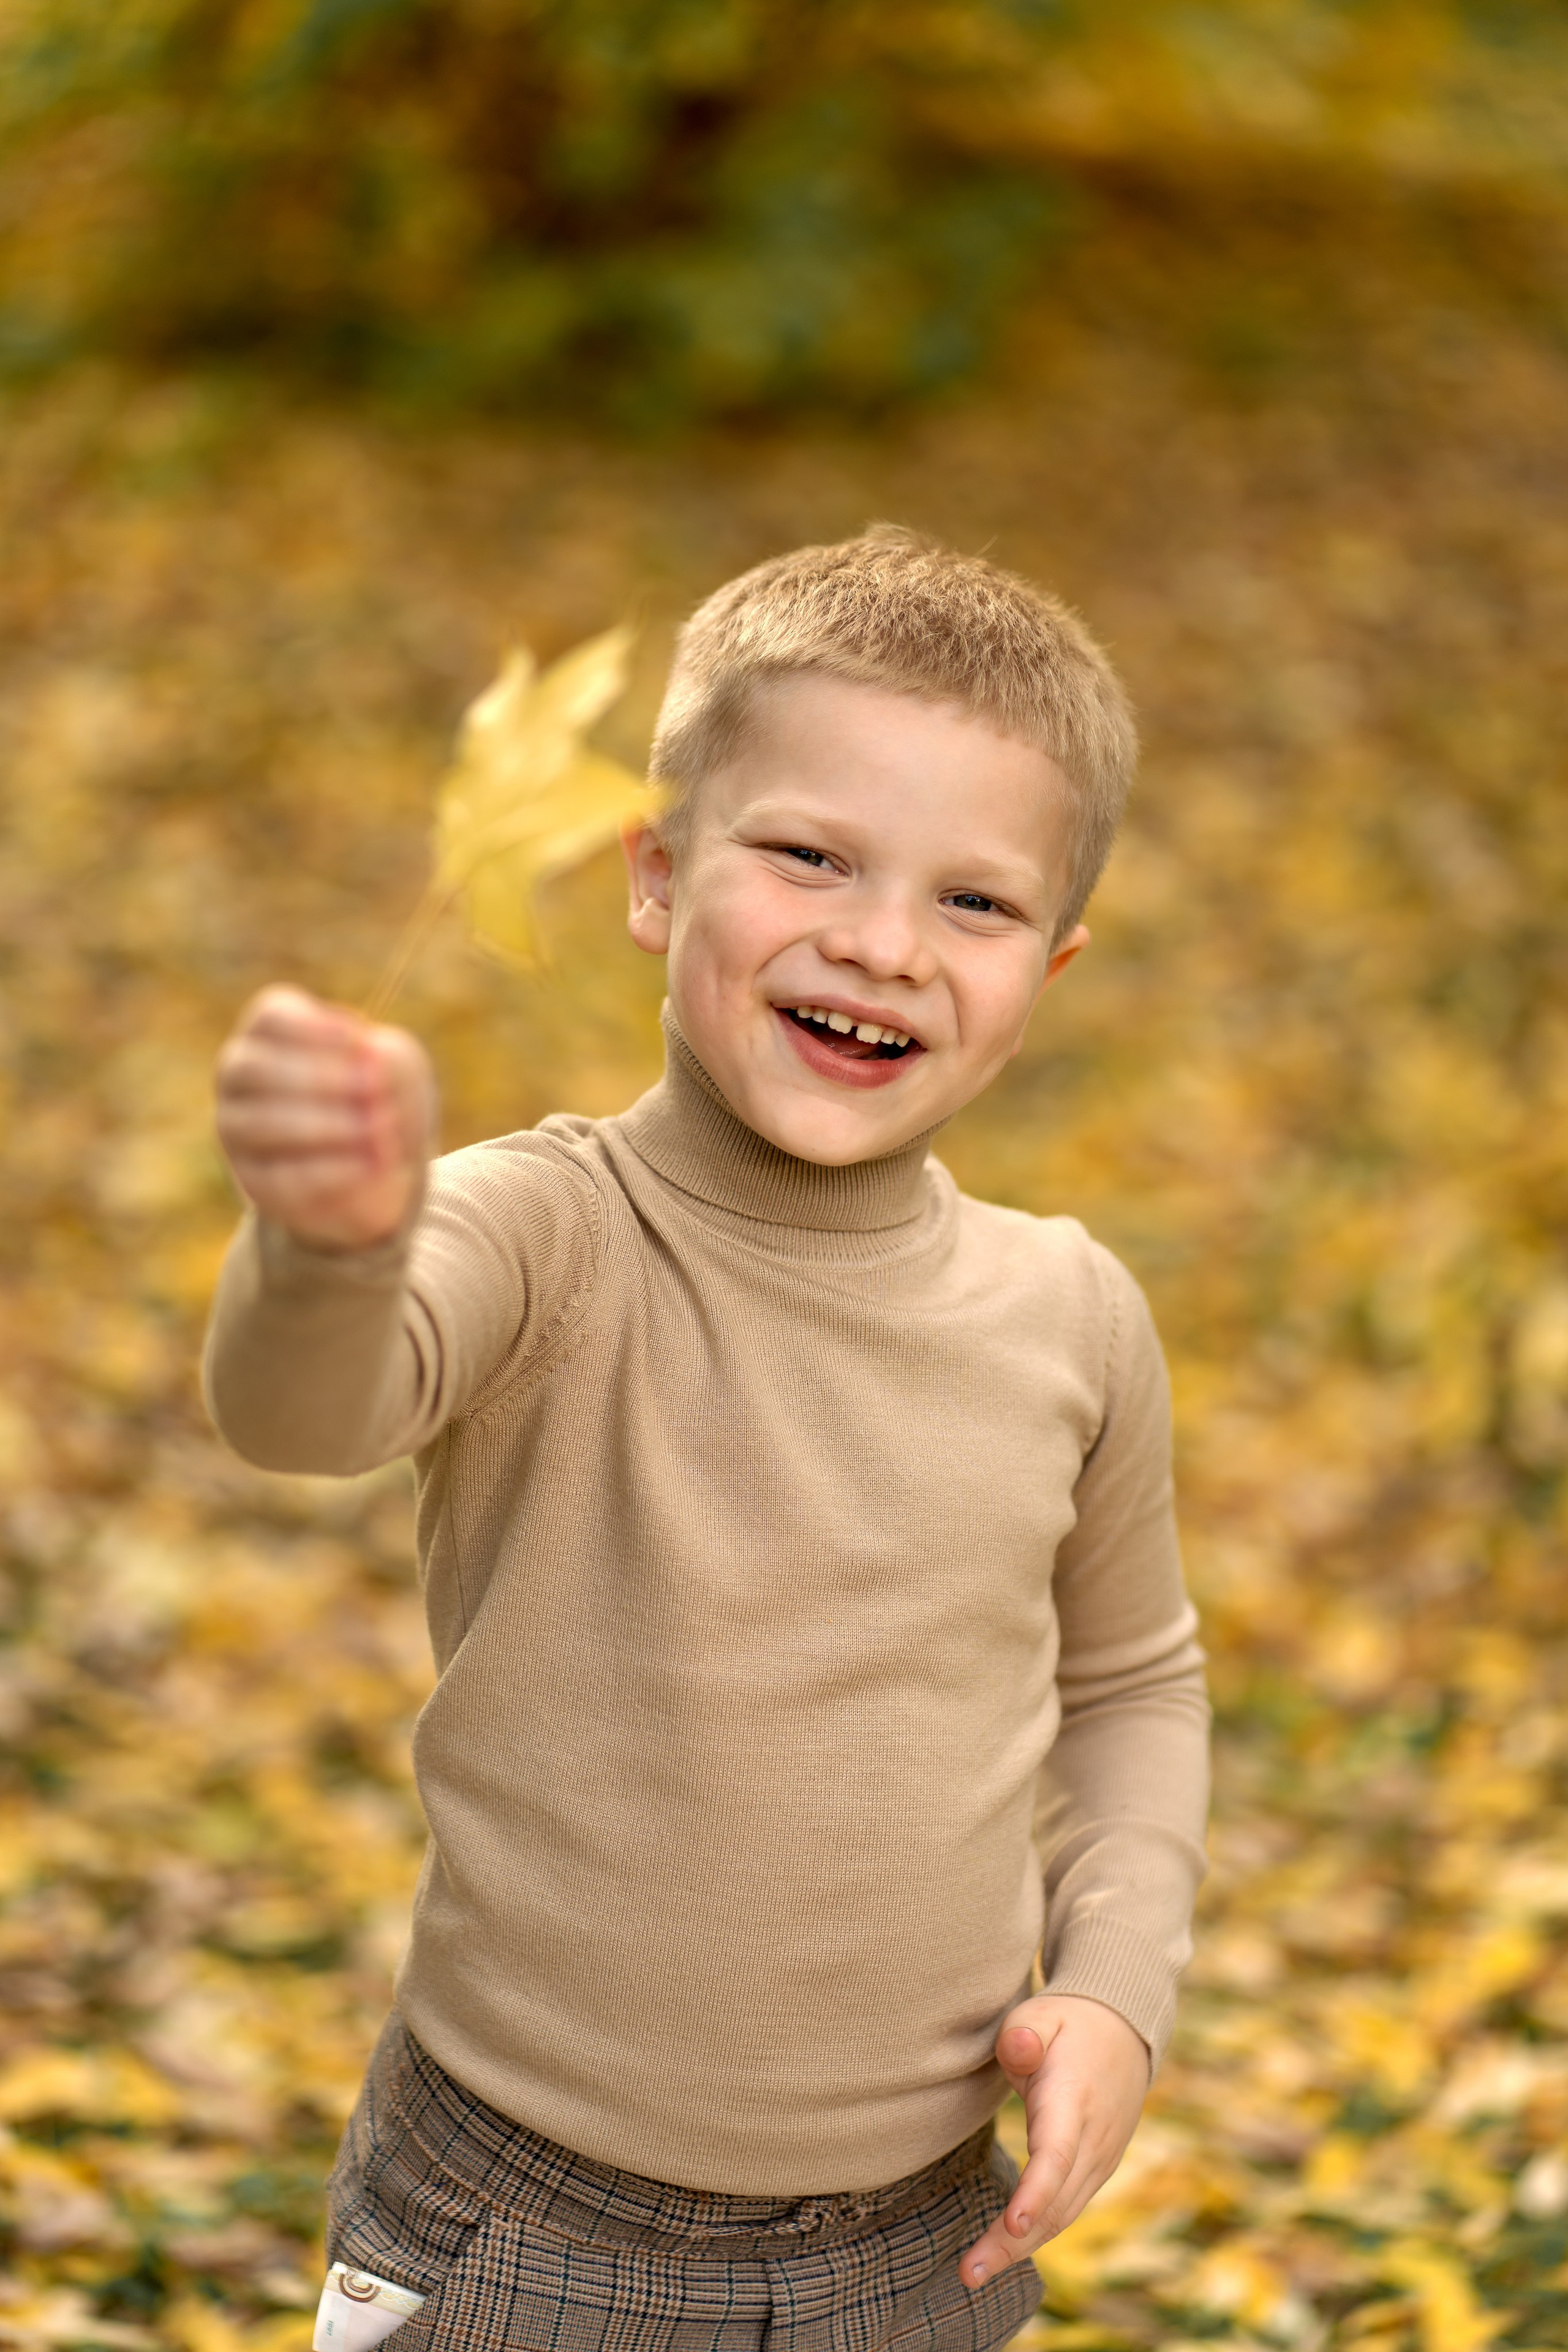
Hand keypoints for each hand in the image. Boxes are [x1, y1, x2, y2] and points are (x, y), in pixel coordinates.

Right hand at [215, 985, 435, 1250]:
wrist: (375, 1165)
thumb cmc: (379, 1096)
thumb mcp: (397, 1068)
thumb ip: (388, 1062)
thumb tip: (371, 1069)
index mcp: (268, 1033)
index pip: (272, 1019)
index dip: (313, 1029)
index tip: (359, 1040)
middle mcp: (238, 1076)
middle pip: (258, 1068)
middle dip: (321, 1077)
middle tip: (375, 1090)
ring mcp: (236, 1130)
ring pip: (265, 1124)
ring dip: (328, 1125)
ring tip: (380, 1130)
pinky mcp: (254, 1181)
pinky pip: (282, 1177)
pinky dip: (332, 1169)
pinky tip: (372, 1164)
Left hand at [961, 1994, 1148, 2292]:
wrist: (1124, 2033)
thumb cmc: (1068, 2024)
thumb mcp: (1041, 2013)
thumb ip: (1024, 2033)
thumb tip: (1018, 2048)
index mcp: (1074, 2099)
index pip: (1057, 2153)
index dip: (1035, 2192)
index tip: (1010, 2223)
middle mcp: (1093, 2138)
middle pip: (1056, 2200)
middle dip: (1013, 2241)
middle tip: (969, 2274)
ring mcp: (1100, 2159)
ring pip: (1062, 2214)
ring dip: (1020, 2247)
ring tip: (975, 2273)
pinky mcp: (1096, 2169)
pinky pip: (1067, 2209)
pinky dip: (1038, 2233)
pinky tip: (1003, 2250)